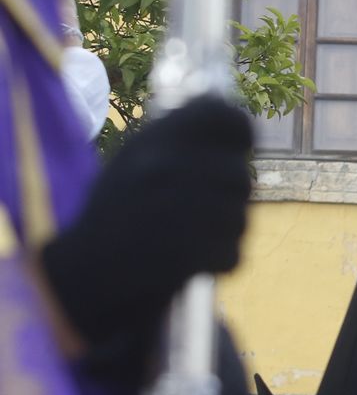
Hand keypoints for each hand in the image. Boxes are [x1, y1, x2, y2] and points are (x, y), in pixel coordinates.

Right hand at [40, 95, 252, 346]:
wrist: (80, 277)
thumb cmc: (115, 214)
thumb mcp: (134, 160)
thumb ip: (181, 139)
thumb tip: (239, 124)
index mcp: (153, 140)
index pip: (222, 116)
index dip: (239, 131)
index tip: (239, 146)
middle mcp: (164, 168)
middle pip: (239, 176)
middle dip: (232, 196)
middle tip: (209, 209)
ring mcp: (175, 212)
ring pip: (239, 217)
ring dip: (227, 231)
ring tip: (195, 237)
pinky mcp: (183, 255)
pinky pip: (231, 252)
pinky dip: (219, 261)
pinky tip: (194, 262)